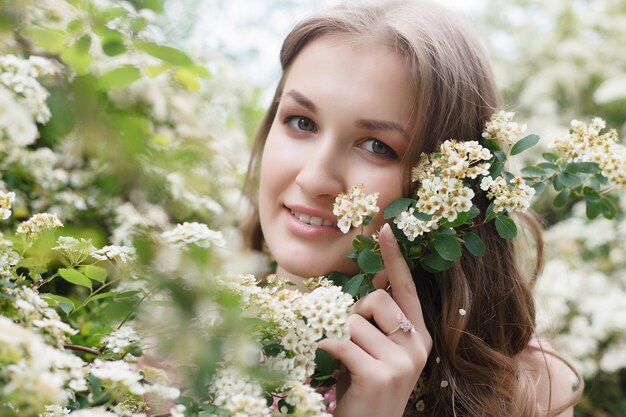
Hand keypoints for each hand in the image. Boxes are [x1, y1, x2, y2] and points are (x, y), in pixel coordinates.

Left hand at [319, 223, 432, 416]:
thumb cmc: (363, 387)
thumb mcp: (374, 349)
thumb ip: (376, 318)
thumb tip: (373, 279)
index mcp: (418, 335)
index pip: (406, 288)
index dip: (395, 259)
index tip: (386, 229)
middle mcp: (417, 345)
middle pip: (375, 299)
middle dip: (352, 315)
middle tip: (348, 342)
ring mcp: (403, 361)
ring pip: (354, 321)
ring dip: (337, 336)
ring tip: (341, 361)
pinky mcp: (381, 374)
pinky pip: (341, 341)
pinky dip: (324, 346)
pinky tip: (324, 358)